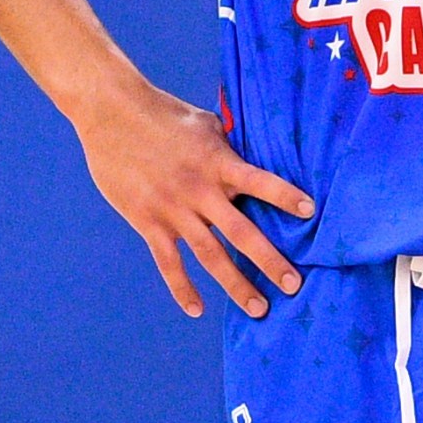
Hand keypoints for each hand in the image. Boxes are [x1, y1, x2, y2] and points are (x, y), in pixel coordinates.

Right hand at [73, 80, 314, 319]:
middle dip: (270, 262)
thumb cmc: (162, 112)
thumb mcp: (204, 123)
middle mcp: (199, 190)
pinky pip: (169, 263)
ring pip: (210, 256)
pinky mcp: (147, 222)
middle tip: (294, 285)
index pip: (259, 182)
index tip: (311, 212)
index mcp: (217, 161)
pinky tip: (197, 309)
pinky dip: (183, 288)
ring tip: (259, 309)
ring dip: (236, 285)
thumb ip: (228, 145)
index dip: (284, 196)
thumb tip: (254, 155)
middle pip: (241, 233)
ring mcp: (173, 209)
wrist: (111, 112)